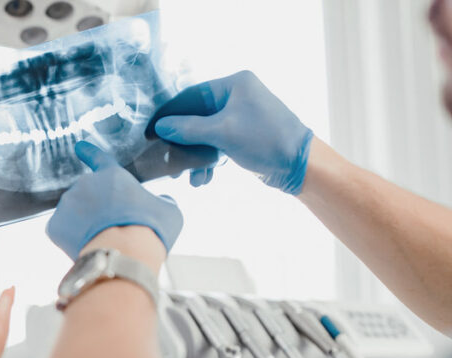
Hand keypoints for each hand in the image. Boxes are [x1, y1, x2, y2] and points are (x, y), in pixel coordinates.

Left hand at [46, 141, 183, 258]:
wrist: (125, 255)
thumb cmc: (150, 231)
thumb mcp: (169, 211)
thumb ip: (161, 201)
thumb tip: (162, 201)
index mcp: (113, 176)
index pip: (99, 158)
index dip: (90, 153)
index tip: (80, 147)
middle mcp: (86, 183)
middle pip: (89, 195)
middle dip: (97, 209)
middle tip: (112, 229)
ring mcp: (67, 204)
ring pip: (74, 214)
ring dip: (84, 224)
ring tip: (103, 241)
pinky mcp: (54, 225)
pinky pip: (62, 231)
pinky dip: (71, 239)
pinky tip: (88, 247)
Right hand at [150, 71, 313, 194]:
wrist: (300, 166)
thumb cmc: (265, 140)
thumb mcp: (223, 132)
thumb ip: (188, 129)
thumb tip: (160, 128)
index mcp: (234, 85)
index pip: (192, 95)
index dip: (169, 113)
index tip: (151, 130)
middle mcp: (237, 97)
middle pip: (196, 116)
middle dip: (182, 140)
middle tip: (165, 155)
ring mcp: (240, 118)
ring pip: (205, 134)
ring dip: (194, 155)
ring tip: (185, 175)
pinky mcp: (242, 138)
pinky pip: (216, 145)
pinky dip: (207, 161)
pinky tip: (202, 179)